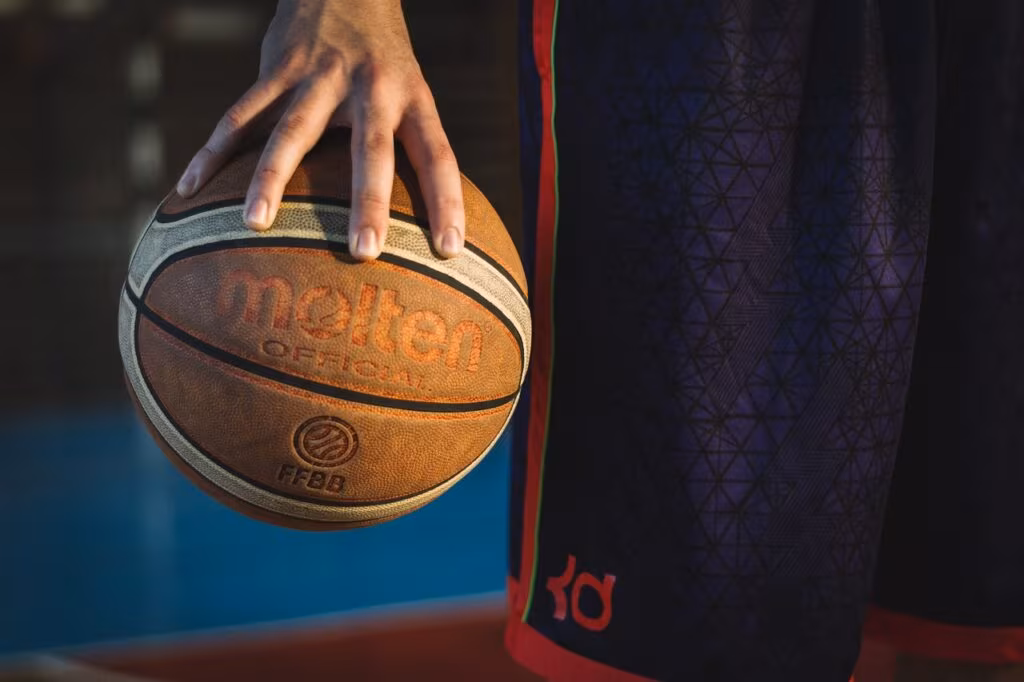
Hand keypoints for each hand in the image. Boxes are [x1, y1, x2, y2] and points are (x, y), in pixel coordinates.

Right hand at [175, 0, 464, 260]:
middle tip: (364, 251)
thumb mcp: (411, 91)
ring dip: (272, 178)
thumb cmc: (384, 59)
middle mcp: (370, 87)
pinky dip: (213, 153)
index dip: (446, 201)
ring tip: (256, 223)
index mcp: (411, 97)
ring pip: (292, 131)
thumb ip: (410, 145)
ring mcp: (320, 76)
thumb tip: (422, 217)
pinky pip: (239, 116)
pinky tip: (189, 190)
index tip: (450, 251)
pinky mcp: (276, 68)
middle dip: (369, 201)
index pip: (438, 154)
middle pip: (371, 149)